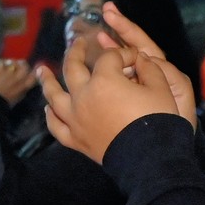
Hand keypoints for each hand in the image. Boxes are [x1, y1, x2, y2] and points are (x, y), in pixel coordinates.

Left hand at [0, 57, 40, 103]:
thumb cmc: (3, 104)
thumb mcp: (17, 98)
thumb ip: (22, 89)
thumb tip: (24, 85)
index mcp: (26, 85)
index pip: (34, 74)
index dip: (31, 72)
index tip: (28, 73)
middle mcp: (20, 75)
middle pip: (24, 64)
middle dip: (20, 65)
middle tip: (14, 69)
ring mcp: (9, 70)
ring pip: (13, 61)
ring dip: (9, 63)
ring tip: (5, 68)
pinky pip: (1, 61)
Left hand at [39, 0, 194, 161]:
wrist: (151, 161)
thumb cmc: (158, 122)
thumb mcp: (162, 89)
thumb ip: (150, 68)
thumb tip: (141, 59)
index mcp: (105, 80)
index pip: (110, 57)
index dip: (124, 54)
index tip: (135, 58)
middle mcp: (83, 95)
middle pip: (73, 67)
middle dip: (76, 51)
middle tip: (77, 42)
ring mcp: (75, 118)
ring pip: (54, 95)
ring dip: (47, 81)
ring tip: (42, 71)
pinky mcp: (75, 140)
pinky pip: (56, 126)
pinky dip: (51, 116)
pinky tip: (49, 108)